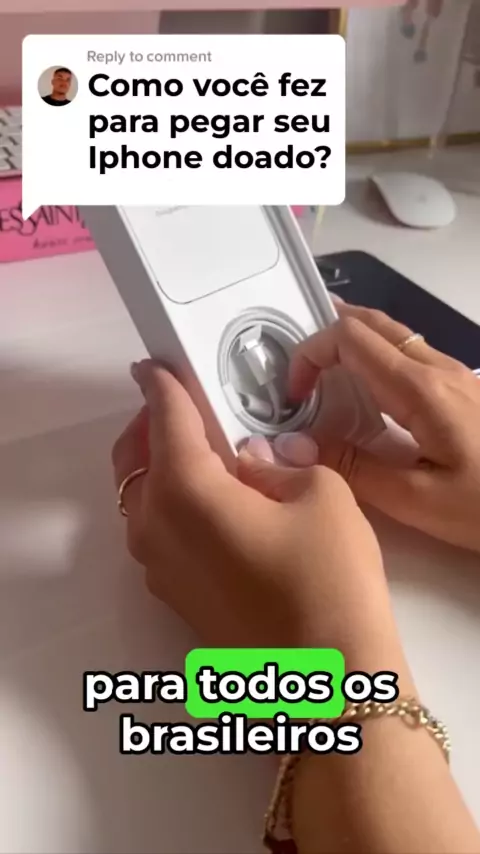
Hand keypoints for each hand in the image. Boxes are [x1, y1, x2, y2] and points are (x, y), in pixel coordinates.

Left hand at [111, 361, 409, 678]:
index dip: (163, 385)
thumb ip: (279, 462)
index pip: (165, 418)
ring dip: (162, 464)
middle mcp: (154, 526)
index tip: (157, 364)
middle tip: (186, 404)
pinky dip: (172, 501)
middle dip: (153, 423)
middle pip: (136, 458)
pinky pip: (157, 529)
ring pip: (142, 496)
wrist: (327, 683)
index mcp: (185, 489)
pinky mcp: (172, 594)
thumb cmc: (328, 579)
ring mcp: (156, 566)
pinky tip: (215, 501)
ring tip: (206, 451)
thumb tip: (253, 458)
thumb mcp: (320, 495)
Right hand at [289, 304, 479, 553]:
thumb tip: (297, 444)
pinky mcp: (464, 388)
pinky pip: (411, 353)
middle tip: (296, 365)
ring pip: (394, 334)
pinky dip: (376, 356)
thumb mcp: (417, 500)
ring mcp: (456, 374)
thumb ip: (353, 468)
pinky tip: (369, 388)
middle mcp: (438, 368)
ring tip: (321, 370)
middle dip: (327, 334)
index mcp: (420, 389)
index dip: (310, 355)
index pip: (350, 339)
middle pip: (373, 322)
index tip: (294, 396)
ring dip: (352, 342)